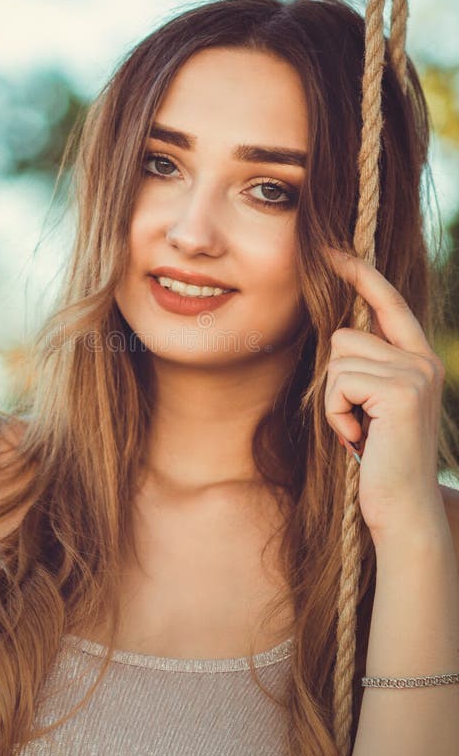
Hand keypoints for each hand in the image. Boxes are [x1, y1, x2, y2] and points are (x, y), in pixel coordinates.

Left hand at [325, 246, 445, 540]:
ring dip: (334, 400)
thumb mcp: (371, 403)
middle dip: (336, 379)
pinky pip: (339, 382)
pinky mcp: (402, 391)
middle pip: (344, 336)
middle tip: (357, 420)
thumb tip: (338, 330)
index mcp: (418, 359)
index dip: (361, 274)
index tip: (332, 250)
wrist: (401, 506)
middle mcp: (423, 359)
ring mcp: (416, 373)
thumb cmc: (378, 457)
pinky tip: (358, 439)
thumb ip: (366, 366)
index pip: (388, 303)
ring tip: (359, 431)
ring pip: (338, 359)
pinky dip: (337, 414)